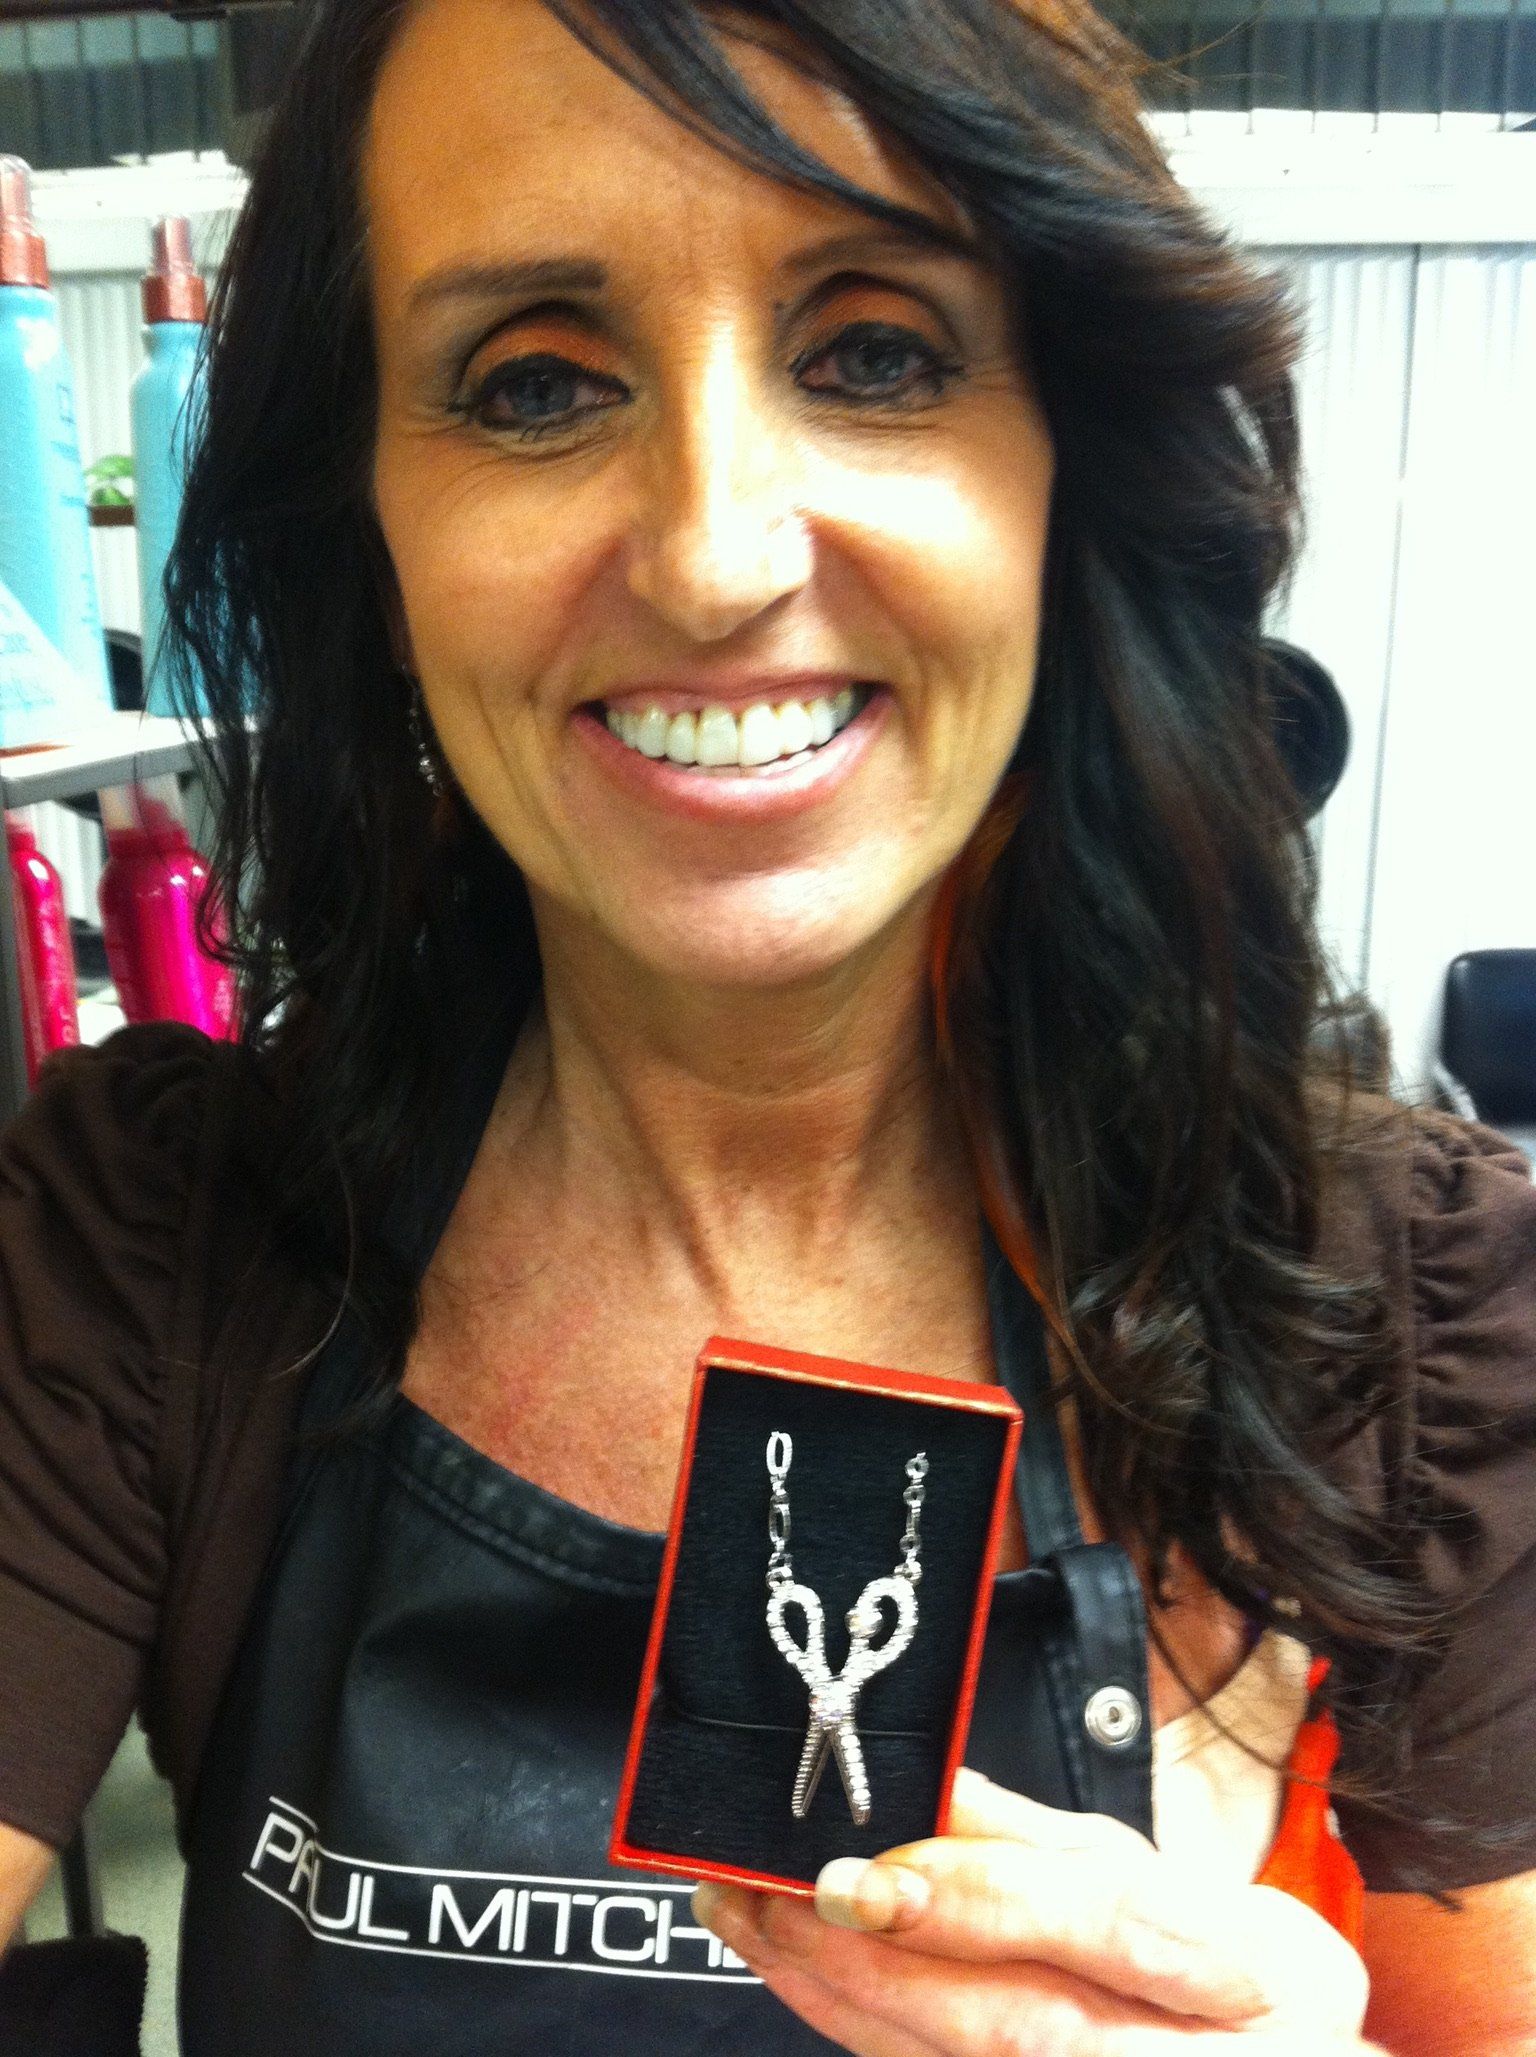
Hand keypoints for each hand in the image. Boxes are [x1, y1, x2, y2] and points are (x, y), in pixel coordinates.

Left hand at [692, 1767, 1382, 2054]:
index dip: (968, 1898)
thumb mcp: (1170, 1883)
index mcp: (1233, 1966)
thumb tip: (937, 1776)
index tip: (856, 1872)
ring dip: (840, 1995)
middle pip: (1006, 2019)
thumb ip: (1045, 1841)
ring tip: (754, 1923)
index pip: (1088, 1923)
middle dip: (867, 1957)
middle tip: (762, 1893)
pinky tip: (807, 1983)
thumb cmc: (1238, 1981)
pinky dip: (867, 2035)